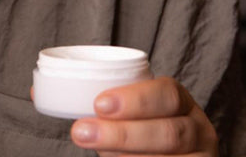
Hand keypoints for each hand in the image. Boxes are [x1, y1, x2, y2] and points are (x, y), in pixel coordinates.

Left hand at [71, 77, 217, 156]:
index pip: (167, 94)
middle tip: (81, 132)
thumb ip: (108, 105)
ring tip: (95, 151)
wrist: (171, 156)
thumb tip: (46, 97)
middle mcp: (199, 131)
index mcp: (182, 103)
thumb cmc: (144, 128)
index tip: (98, 104)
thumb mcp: (136, 110)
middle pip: (168, 134)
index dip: (135, 99)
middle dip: (122, 134)